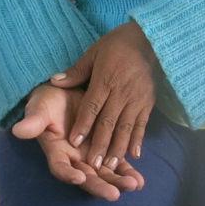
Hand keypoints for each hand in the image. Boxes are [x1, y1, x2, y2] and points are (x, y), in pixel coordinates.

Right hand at [11, 83, 144, 201]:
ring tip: (133, 186)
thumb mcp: (39, 107)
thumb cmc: (48, 101)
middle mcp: (73, 159)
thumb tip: (18, 130)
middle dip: (100, 186)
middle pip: (86, 177)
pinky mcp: (105, 150)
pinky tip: (139, 181)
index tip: (79, 177)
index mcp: (56, 151)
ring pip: (104, 174)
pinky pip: (117, 164)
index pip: (60, 167)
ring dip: (118, 181)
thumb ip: (34, 120)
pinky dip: (127, 172)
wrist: (67, 92)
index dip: (68, 173)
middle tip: (114, 194)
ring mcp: (90, 156)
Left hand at [48, 21, 157, 168]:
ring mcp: (136, 99)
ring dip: (119, 148)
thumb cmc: (116, 45)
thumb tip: (55, 81)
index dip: (84, 124)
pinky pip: (142, 124)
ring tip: (112, 166)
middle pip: (109, 122)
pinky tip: (135, 156)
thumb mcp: (93, 52)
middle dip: (101, 145)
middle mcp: (121, 93)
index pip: (92, 106)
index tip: (75, 142)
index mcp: (104, 81)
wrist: (150, 39)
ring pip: (126, 127)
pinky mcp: (148, 103)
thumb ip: (76, 71)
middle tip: (94, 165)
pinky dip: (138, 140)